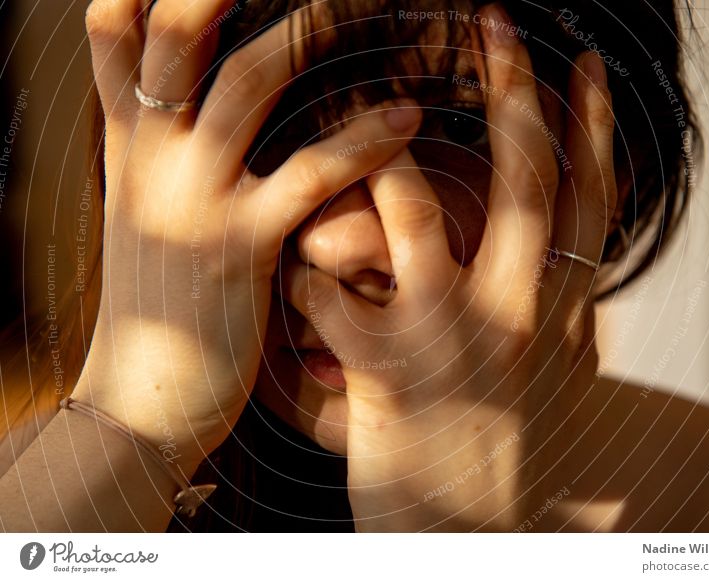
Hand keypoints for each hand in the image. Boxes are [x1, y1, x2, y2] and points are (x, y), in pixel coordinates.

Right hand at [74, 0, 420, 474]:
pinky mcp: (238, 247)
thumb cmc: (158, 305)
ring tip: (357, 2)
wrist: (142, 395)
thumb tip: (190, 112)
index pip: (114, 35)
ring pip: (246, 85)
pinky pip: (308, 176)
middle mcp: (150, 158)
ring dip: (305, 34)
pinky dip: (361, 142)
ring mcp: (191, 199)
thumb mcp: (146, 219)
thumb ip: (162, 160)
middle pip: (173, 35)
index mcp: (127, 146)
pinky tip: (406, 119)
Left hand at [284, 6, 615, 529]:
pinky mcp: (384, 372)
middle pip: (523, 179)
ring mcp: (448, 339)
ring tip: (354, 132)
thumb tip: (519, 233)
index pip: (586, 199)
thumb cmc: (495, 442)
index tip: (585, 63)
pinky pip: (324, 291)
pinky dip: (302, 276)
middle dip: (513, 91)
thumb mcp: (529, 362)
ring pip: (407, 212)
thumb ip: (530, 294)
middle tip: (498, 22)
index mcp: (552, 310)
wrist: (474, 535)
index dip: (591, 126)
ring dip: (370, 162)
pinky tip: (294, 285)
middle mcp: (513, 313)